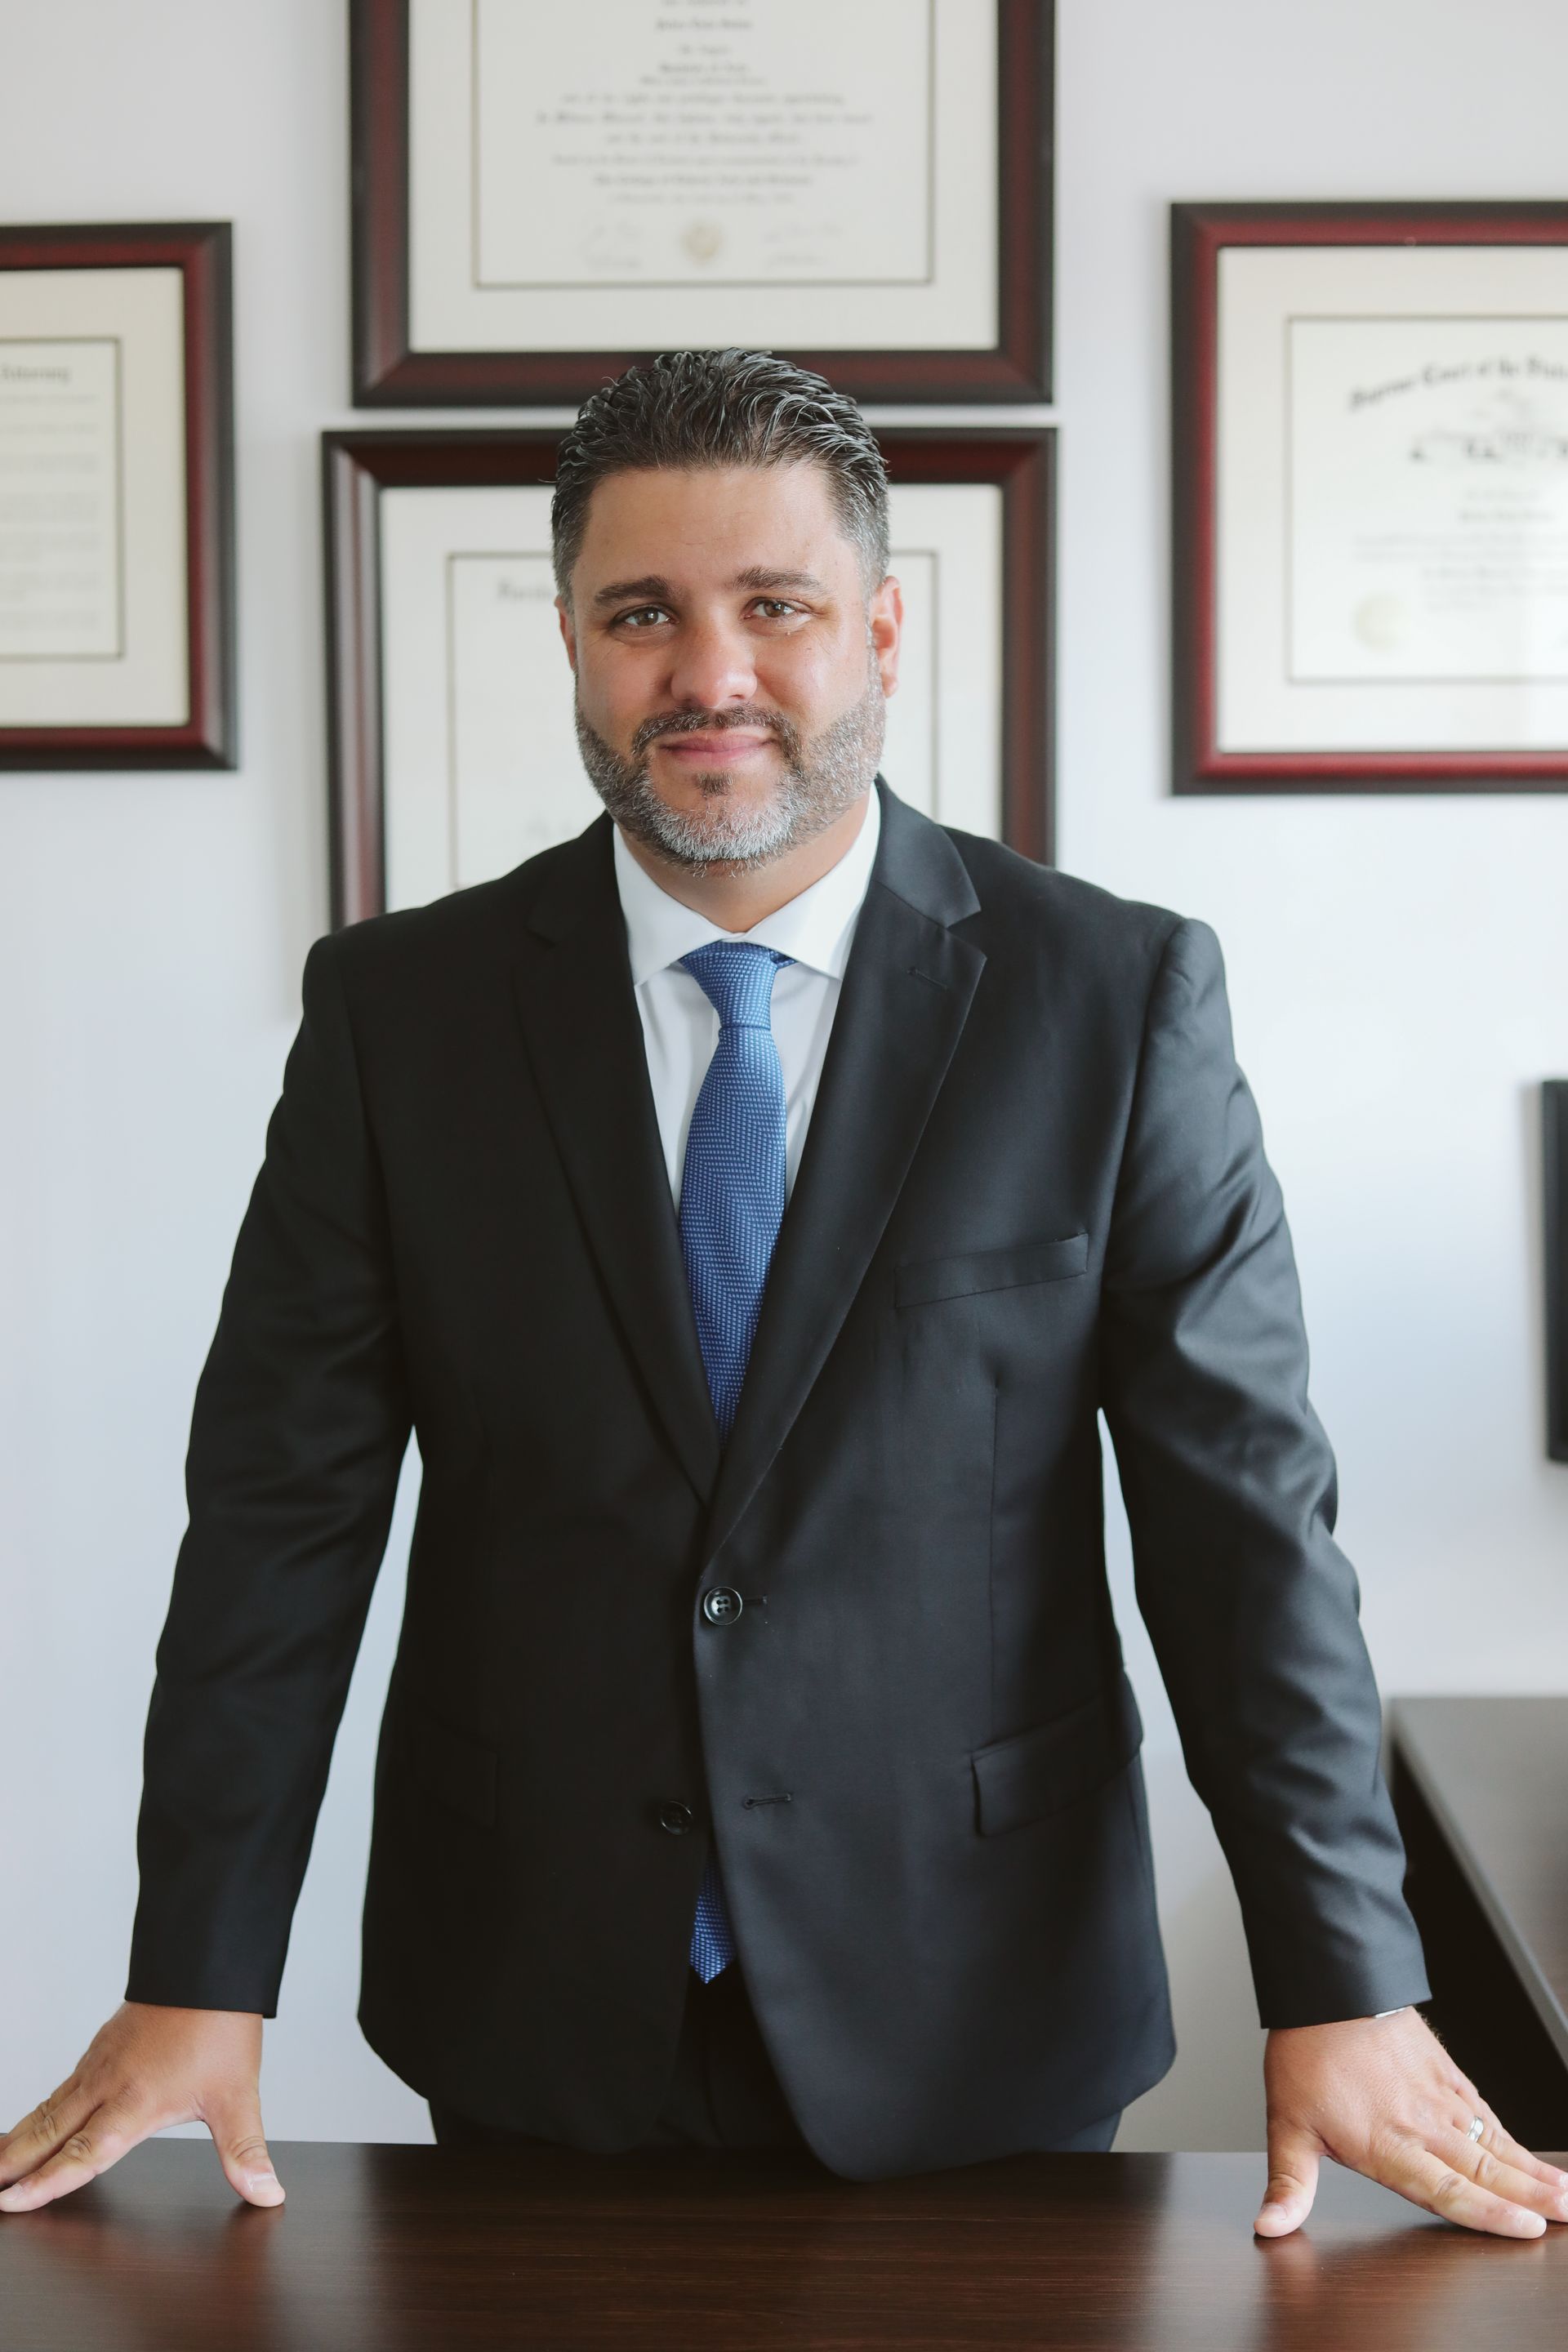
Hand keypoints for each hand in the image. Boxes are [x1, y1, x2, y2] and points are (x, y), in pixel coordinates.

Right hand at [0, 2000, 282, 2213]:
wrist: (208, 1966)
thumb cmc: (220, 2027)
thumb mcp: (237, 2095)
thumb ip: (245, 2150)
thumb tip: (267, 2192)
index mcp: (135, 2104)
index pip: (82, 2155)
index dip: (46, 2183)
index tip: (11, 2203)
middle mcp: (107, 2086)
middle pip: (49, 2134)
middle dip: (14, 2165)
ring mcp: (99, 2065)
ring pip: (49, 2109)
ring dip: (19, 2139)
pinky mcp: (100, 2049)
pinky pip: (59, 2088)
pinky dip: (37, 2111)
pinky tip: (30, 2123)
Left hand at [1254, 2006, 1567, 2238]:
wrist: (1329, 1984)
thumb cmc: (1307, 2052)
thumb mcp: (1286, 2123)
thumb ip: (1289, 2182)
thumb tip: (1270, 2226)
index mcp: (1388, 2145)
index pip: (1448, 2191)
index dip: (1490, 2214)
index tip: (1529, 2229)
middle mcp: (1421, 2125)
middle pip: (1485, 2171)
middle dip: (1531, 2198)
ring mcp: (1438, 2097)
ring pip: (1494, 2142)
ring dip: (1532, 2170)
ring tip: (1567, 2193)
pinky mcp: (1445, 2071)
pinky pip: (1484, 2110)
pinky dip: (1510, 2135)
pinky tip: (1526, 2150)